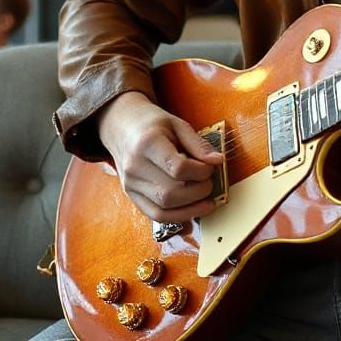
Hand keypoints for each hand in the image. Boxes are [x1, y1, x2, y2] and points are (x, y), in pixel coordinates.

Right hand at [97, 91, 224, 222]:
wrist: (122, 127)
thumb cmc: (153, 124)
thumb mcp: (178, 124)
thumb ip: (198, 144)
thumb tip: (219, 161)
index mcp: (147, 143)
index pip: (178, 167)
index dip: (200, 171)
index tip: (211, 167)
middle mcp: (135, 167)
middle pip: (170, 192)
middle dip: (198, 192)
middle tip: (210, 182)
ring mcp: (130, 184)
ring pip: (163, 207)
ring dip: (191, 207)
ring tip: (205, 195)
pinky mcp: (131, 195)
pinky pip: (155, 215)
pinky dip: (177, 216)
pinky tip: (193, 208)